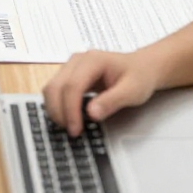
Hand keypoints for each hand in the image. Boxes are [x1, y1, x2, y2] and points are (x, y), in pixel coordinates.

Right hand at [43, 51, 159, 135]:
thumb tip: (91, 114)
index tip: (76, 130)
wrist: (142, 67)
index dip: (70, 110)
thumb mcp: (132, 91)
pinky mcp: (69, 75)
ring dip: (55, 109)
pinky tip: (68, 117)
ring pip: (51, 88)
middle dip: (59, 112)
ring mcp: (71, 66)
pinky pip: (55, 90)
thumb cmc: (139, 76)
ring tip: (69, 126)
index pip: (72, 85)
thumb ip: (112, 101)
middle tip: (71, 132)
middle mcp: (77, 61)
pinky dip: (57, 105)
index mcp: (93, 60)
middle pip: (56, 86)